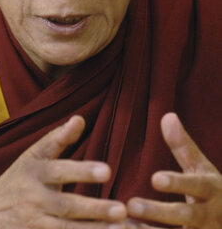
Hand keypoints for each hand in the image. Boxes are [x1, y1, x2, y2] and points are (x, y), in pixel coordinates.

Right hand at [0, 115, 125, 228]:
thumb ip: (58, 139)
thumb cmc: (17, 179)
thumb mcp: (32, 156)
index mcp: (35, 173)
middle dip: (94, 208)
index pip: (60, 170)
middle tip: (122, 208)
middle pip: (66, 206)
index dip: (82, 170)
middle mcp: (34, 199)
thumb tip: (80, 118)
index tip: (108, 171)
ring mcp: (34, 223)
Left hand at [127, 112, 221, 227]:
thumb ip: (184, 146)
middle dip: (159, 212)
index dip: (177, 183)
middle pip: (186, 215)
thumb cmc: (211, 192)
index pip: (196, 186)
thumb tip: (168, 115)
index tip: (155, 178)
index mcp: (211, 190)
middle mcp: (210, 216)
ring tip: (121, 225)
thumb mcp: (201, 169)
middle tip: (131, 204)